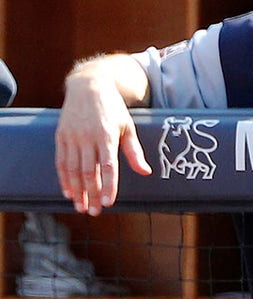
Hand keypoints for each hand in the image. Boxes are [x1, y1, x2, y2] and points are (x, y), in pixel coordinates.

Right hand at [54, 72, 150, 214]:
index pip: (108, 166)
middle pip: (89, 172)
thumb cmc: (113, 109)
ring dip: (77, 191)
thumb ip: (134, 151)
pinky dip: (64, 179)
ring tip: (82, 207)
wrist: (88, 86)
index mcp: (107, 135)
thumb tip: (146, 172)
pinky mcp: (60, 136)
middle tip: (95, 212)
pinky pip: (61, 162)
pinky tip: (69, 192)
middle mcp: (88, 137)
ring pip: (73, 170)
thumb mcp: (128, 126)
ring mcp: (72, 137)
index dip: (109, 185)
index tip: (109, 203)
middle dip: (92, 194)